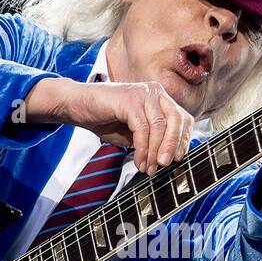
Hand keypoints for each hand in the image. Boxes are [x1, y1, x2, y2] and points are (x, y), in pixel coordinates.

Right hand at [24, 78, 192, 175]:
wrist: (77, 105)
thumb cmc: (106, 119)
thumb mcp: (136, 132)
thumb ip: (153, 140)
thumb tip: (168, 159)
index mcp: (160, 98)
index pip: (183, 118)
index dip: (184, 140)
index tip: (177, 159)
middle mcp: (155, 92)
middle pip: (177, 119)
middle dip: (173, 146)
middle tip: (166, 165)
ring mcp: (143, 93)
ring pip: (160, 126)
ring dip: (155, 151)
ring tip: (149, 169)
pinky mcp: (129, 99)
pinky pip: (142, 128)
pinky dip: (142, 148)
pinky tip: (138, 161)